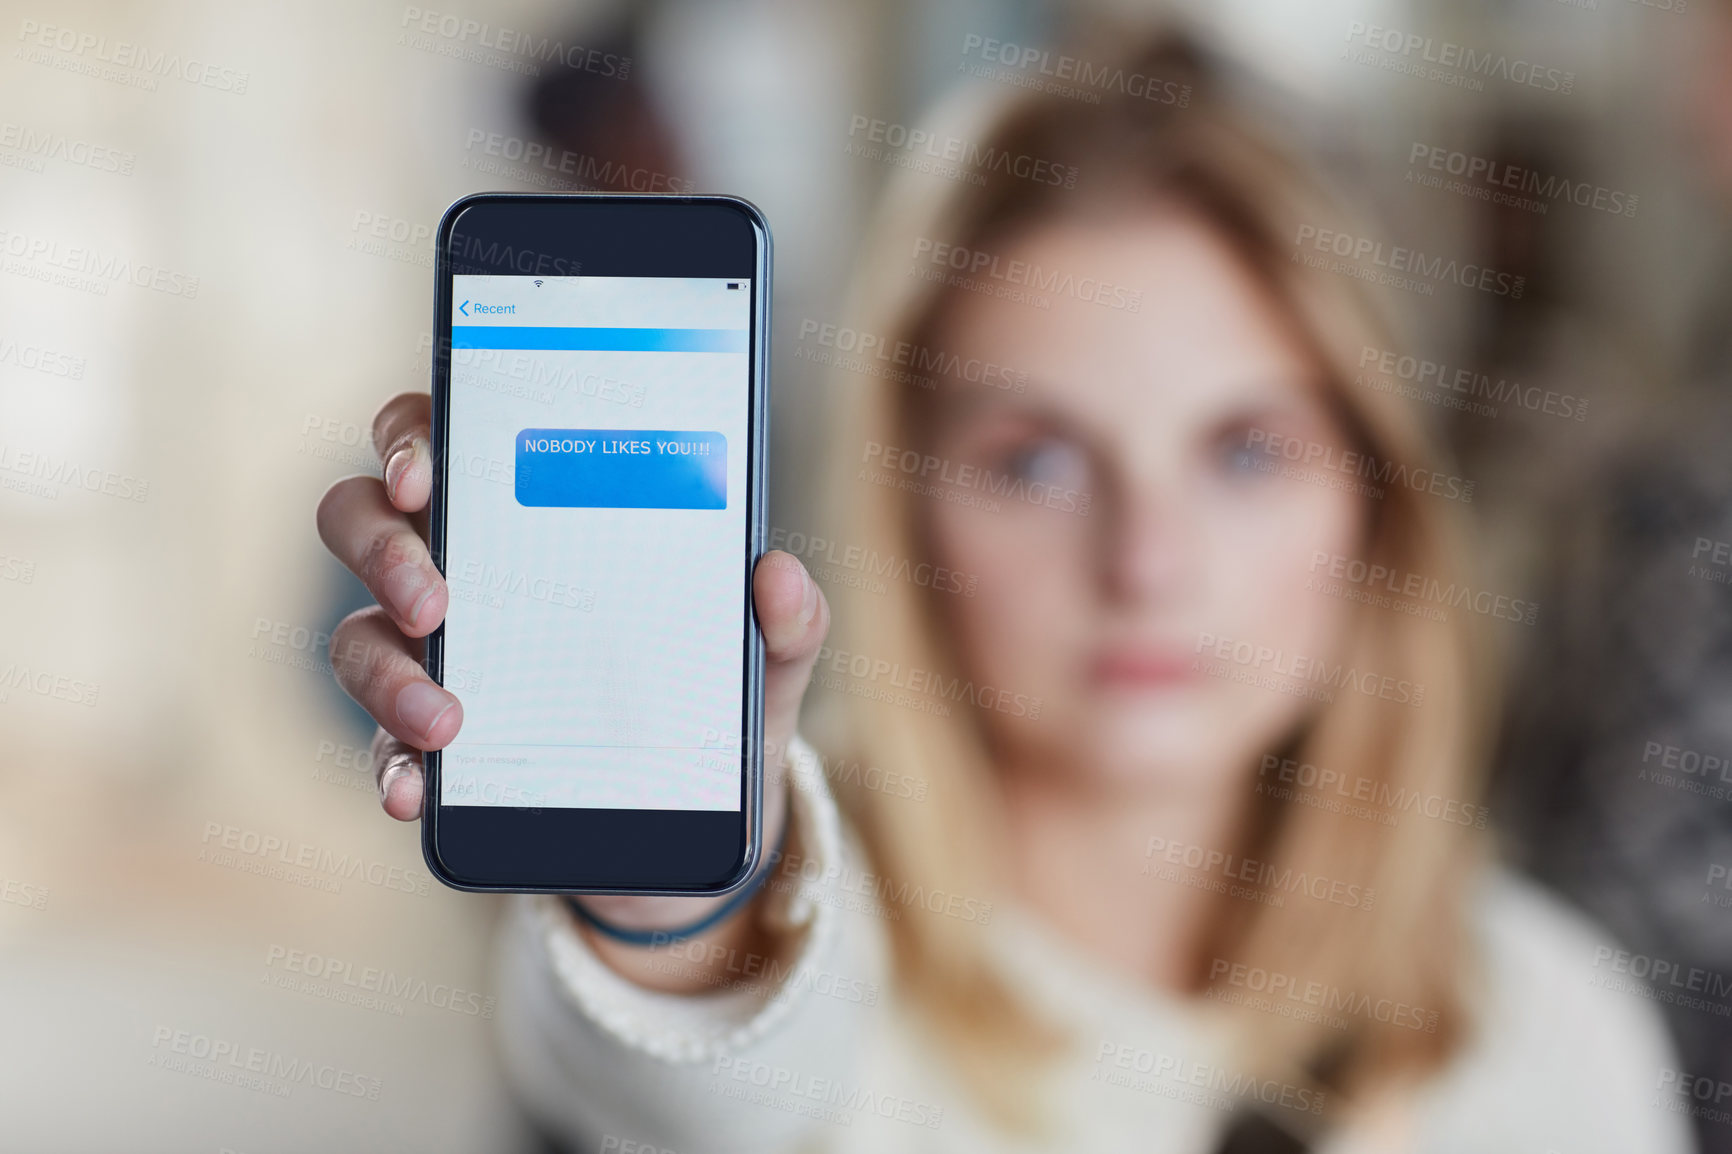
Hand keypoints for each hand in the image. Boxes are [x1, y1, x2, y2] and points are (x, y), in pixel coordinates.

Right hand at [315, 392, 829, 979]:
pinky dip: (393, 767)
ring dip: (386, 672)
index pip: (442, 439)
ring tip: (445, 719)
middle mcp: (463, 571)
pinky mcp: (430, 748)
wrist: (697, 818)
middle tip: (434, 597)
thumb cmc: (713, 697)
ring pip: (359, 636)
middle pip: (366, 519)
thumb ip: (789, 619)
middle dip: (384, 549)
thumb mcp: (766, 661)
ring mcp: (434, 659)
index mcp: (529, 514)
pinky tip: (416, 792)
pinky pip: (384, 749)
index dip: (410, 438)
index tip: (425, 471)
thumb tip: (779, 572)